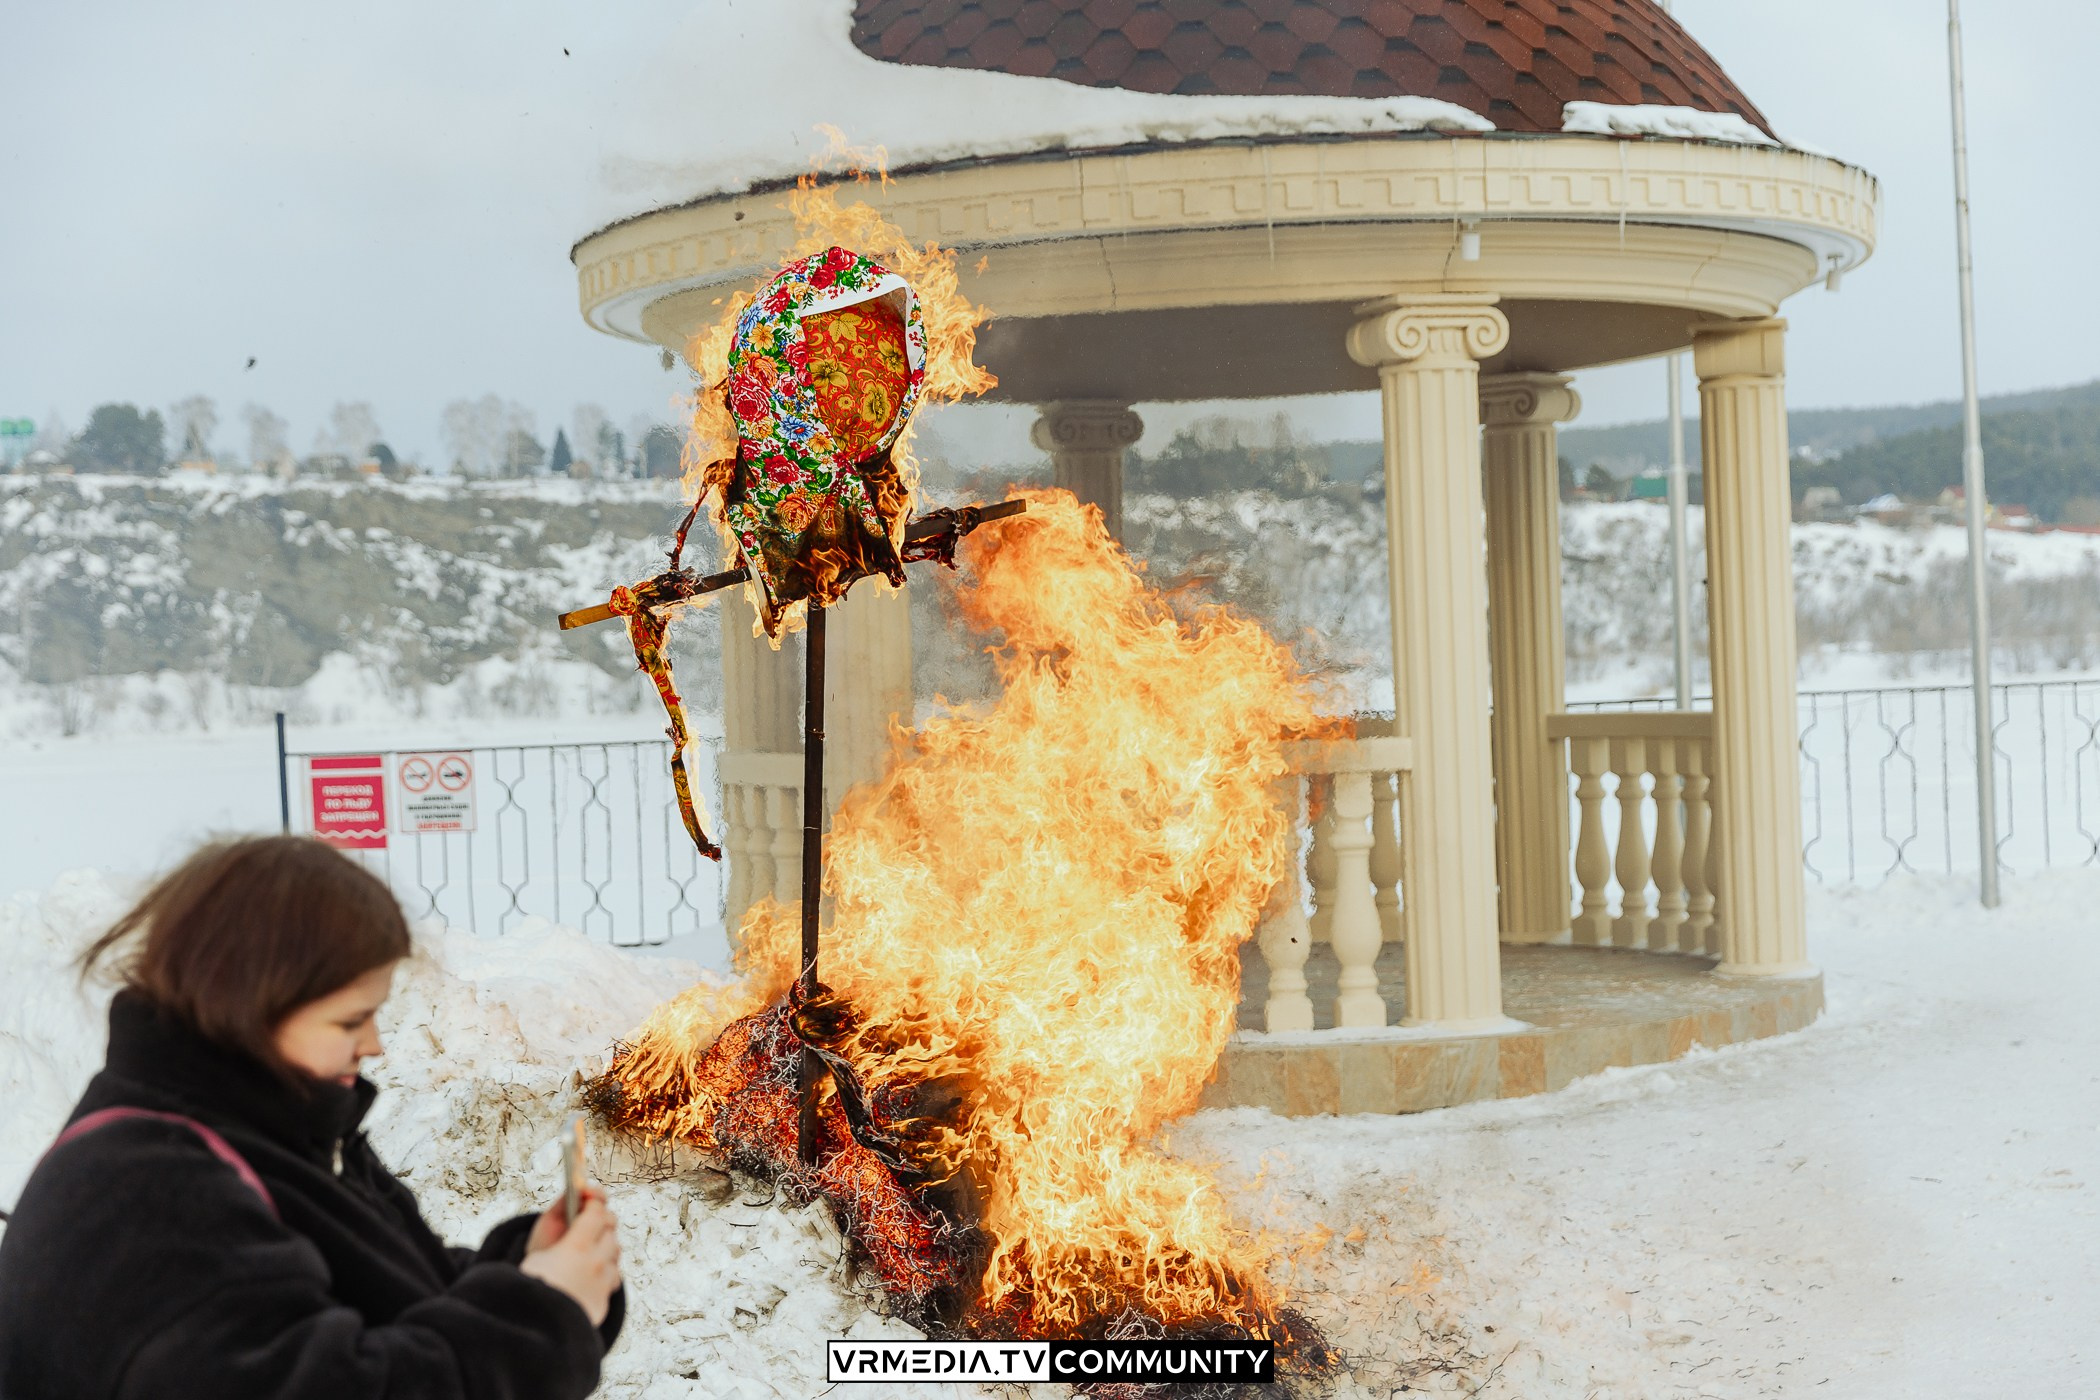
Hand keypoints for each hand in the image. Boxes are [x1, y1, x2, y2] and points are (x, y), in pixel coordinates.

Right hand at [519, 1194, 621, 1326]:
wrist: (534, 1333)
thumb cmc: (529, 1288)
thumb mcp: (535, 1252)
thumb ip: (555, 1222)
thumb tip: (572, 1196)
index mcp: (576, 1246)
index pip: (597, 1212)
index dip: (593, 1202)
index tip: (587, 1198)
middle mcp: (596, 1262)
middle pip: (611, 1231)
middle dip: (601, 1224)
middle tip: (588, 1224)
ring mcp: (603, 1283)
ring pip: (615, 1255)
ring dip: (605, 1249)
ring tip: (588, 1251)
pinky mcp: (604, 1302)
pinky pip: (612, 1278)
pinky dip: (605, 1272)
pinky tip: (590, 1274)